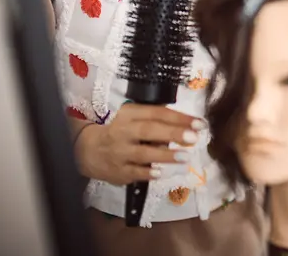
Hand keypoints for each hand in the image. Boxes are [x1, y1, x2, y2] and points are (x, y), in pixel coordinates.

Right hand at [75, 104, 204, 185]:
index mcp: (130, 114)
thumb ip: (157, 120)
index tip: (199, 123)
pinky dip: (148, 173)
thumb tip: (187, 125)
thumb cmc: (121, 131)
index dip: (178, 118)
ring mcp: (119, 152)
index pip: (156, 113)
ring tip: (185, 157)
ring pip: (143, 153)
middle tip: (193, 138)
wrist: (88, 150)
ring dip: (165, 156)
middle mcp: (123, 131)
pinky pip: (135, 172)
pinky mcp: (118, 171)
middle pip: (149, 131)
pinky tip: (161, 173)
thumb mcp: (134, 118)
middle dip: (172, 134)